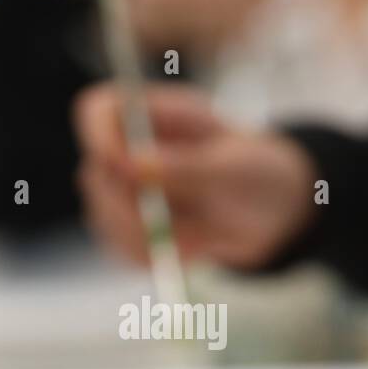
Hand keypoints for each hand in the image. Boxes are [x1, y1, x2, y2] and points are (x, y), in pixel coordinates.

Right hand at [73, 82, 317, 269]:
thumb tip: (128, 164)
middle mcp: (130, 151)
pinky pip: (126, 252)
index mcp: (152, 115)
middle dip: (129, 207)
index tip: (119, 165)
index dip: (97, 136)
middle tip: (166, 223)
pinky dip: (159, 257)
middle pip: (94, 176)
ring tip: (202, 235)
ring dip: (150, 238)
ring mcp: (127, 193)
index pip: (96, 111)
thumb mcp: (233, 167)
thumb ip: (183, 166)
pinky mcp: (132, 231)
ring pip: (105, 221)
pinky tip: (195, 246)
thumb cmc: (257, 172)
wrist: (273, 212)